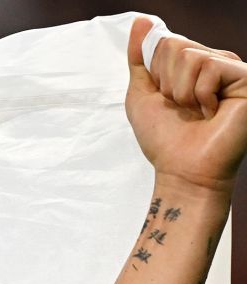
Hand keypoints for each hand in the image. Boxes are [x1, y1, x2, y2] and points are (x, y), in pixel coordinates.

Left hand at [126, 18, 246, 196]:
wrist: (184, 170)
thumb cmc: (165, 139)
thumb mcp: (142, 95)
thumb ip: (140, 59)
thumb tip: (141, 21)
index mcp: (194, 65)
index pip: (165, 43)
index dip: (156, 75)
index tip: (166, 101)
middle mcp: (216, 63)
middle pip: (174, 45)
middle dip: (166, 83)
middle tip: (182, 108)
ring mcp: (233, 69)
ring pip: (189, 55)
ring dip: (181, 91)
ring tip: (196, 112)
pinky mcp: (246, 78)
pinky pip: (208, 66)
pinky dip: (200, 94)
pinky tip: (212, 112)